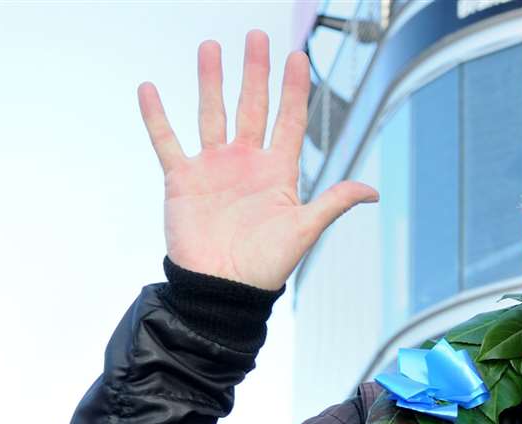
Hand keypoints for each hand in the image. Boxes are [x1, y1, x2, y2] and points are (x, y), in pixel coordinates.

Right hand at [138, 31, 377, 290]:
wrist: (222, 289)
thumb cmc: (265, 266)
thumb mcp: (303, 230)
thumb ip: (333, 203)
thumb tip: (372, 192)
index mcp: (278, 172)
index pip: (289, 120)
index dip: (293, 89)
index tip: (297, 56)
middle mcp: (246, 163)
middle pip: (252, 106)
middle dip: (255, 72)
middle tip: (257, 37)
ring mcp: (213, 168)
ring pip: (212, 113)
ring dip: (211, 81)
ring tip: (210, 48)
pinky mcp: (182, 179)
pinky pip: (167, 141)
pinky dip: (156, 116)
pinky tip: (149, 89)